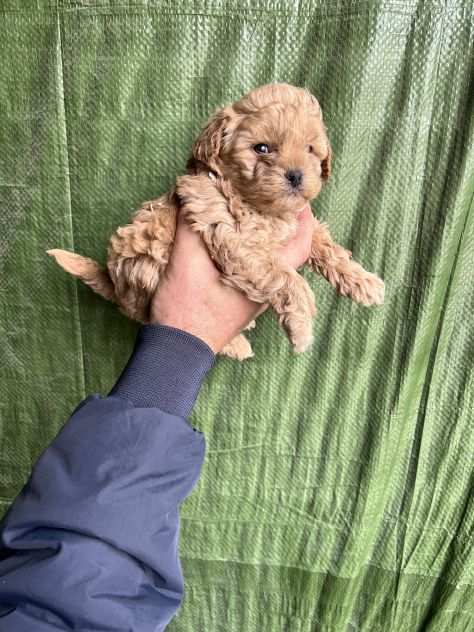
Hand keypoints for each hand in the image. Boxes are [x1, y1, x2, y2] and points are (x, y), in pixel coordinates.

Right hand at [150, 206, 313, 351]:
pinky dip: (248, 247)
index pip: (299, 246)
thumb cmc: (186, 312)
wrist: (175, 352)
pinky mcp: (238, 299)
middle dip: (283, 222)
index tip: (296, 195)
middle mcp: (264, 289)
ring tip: (252, 209)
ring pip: (269, 259)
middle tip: (272, 197)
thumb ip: (193, 226)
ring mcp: (252, 296)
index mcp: (263, 280)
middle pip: (287, 250)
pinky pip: (252, 267)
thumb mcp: (186, 263)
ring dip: (265, 235)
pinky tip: (231, 235)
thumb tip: (195, 191)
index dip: (303, 218)